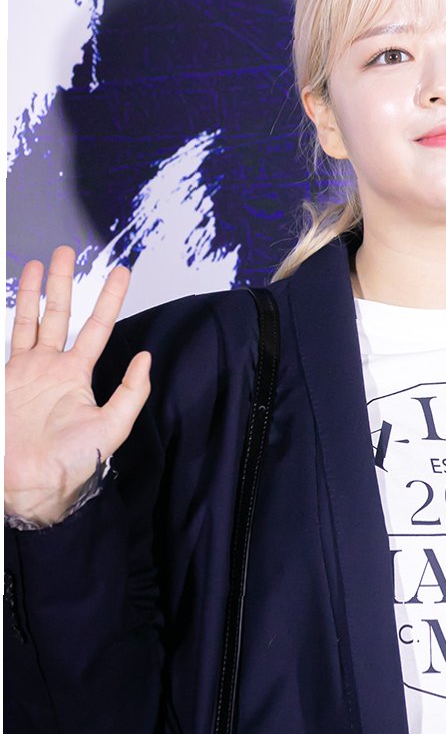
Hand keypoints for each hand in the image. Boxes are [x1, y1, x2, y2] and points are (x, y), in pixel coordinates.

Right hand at [4, 246, 150, 524]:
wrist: (27, 483)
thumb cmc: (71, 461)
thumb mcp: (111, 427)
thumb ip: (131, 392)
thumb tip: (145, 358)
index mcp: (78, 375)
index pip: (97, 327)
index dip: (110, 299)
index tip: (123, 272)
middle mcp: (51, 367)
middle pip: (60, 314)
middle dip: (64, 282)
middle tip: (67, 250)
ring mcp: (24, 369)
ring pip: (31, 319)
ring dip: (37, 290)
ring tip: (42, 260)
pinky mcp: (4, 377)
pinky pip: (10, 336)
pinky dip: (14, 314)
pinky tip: (18, 293)